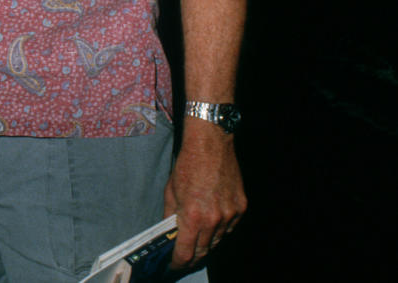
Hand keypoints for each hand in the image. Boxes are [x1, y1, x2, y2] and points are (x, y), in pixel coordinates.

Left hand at [164, 119, 245, 267]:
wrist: (211, 145)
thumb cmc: (187, 165)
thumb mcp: (170, 191)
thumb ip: (171, 216)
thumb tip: (169, 234)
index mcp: (192, 216)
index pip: (185, 252)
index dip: (178, 262)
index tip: (173, 264)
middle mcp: (213, 219)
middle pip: (203, 251)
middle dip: (192, 257)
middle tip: (183, 258)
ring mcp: (230, 215)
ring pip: (218, 241)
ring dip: (206, 243)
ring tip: (196, 241)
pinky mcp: (241, 208)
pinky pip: (229, 227)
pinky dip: (220, 229)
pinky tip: (211, 223)